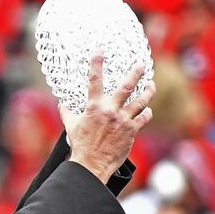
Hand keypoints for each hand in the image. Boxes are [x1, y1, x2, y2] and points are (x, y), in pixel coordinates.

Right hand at [60, 52, 155, 182]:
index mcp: (94, 106)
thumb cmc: (81, 145)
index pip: (94, 79)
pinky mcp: (132, 131)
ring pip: (141, 101)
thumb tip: (62, 104)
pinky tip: (147, 111)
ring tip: (151, 86)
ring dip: (148, 92)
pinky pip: (143, 118)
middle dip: (135, 73)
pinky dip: (146, 113)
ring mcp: (123, 120)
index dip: (96, 62)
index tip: (100, 49)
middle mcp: (110, 110)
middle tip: (142, 64)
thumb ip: (67, 112)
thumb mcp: (71, 126)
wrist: (91, 164)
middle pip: (126, 87)